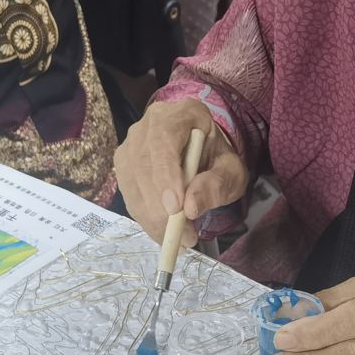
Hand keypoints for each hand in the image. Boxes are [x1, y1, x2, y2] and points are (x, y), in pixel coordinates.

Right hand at [113, 98, 247, 247]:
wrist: (204, 155)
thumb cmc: (217, 159)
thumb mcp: (231, 172)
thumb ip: (216, 185)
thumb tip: (190, 208)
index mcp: (182, 113)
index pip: (164, 142)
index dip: (166, 176)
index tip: (175, 209)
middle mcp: (150, 122)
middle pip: (142, 165)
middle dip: (158, 207)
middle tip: (181, 238)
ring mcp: (132, 141)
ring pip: (131, 182)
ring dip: (150, 217)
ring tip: (177, 241)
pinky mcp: (124, 163)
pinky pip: (128, 193)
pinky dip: (144, 217)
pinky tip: (162, 232)